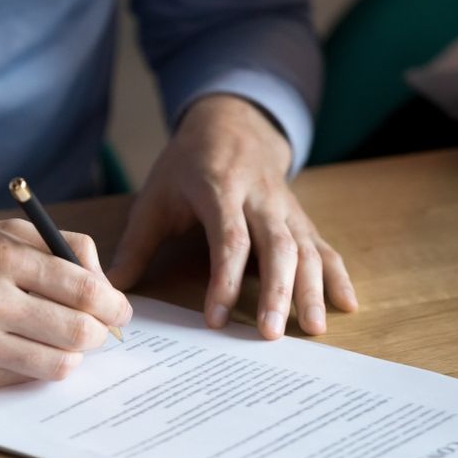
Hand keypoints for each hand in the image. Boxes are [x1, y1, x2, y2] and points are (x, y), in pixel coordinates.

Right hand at [0, 219, 132, 388]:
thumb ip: (57, 246)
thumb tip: (104, 282)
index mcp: (1, 256)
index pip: (84, 291)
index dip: (114, 305)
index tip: (120, 310)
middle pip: (79, 332)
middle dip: (102, 333)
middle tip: (102, 329)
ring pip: (58, 364)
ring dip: (74, 354)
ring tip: (67, 340)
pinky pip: (22, 379)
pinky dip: (36, 366)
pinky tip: (27, 349)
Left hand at [108, 94, 356, 338]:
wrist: (233, 123)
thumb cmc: (189, 165)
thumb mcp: (156, 195)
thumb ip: (137, 243)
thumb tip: (111, 286)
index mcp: (220, 189)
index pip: (228, 239)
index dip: (224, 280)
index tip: (216, 319)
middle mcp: (260, 198)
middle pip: (277, 246)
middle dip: (277, 291)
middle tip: (270, 334)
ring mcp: (287, 208)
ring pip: (307, 249)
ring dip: (312, 290)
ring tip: (313, 329)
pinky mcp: (301, 219)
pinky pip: (324, 247)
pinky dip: (338, 276)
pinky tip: (347, 305)